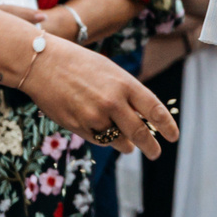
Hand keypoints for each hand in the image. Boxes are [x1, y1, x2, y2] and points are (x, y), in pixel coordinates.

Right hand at [23, 40, 176, 158]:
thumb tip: (142, 118)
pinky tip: (103, 133)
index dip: (167, 126)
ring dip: (126, 145)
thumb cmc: (78, 63)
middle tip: (156, 153)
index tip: (173, 136)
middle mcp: (112, 102)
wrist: (42, 63)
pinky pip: (99, 140)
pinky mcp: (79, 127)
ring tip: (129, 146)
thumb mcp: (109, 71)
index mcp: (124, 84)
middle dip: (151, 147)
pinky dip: (104, 139)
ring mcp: (95, 116)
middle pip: (140, 133)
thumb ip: (127, 93)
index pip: (154, 109)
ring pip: (118, 141)